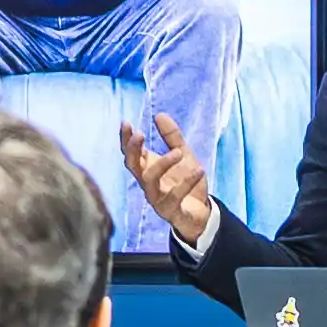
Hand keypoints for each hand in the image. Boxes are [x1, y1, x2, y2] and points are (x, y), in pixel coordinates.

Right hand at [118, 116, 224, 249]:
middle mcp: (147, 183)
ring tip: (178, 152)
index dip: (126, 139)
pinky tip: (199, 170)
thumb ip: (172, 137)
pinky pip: (174, 196)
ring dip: (162, 164)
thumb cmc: (186, 182)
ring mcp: (156, 198)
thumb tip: (159, 115)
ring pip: (150, 180)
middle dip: (132, 150)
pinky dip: (186, 183)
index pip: (131, 152)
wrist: (201, 212)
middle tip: (139, 134)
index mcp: (147, 168)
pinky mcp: (170, 211)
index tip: (126, 123)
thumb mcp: (183, 155)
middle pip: (132, 165)